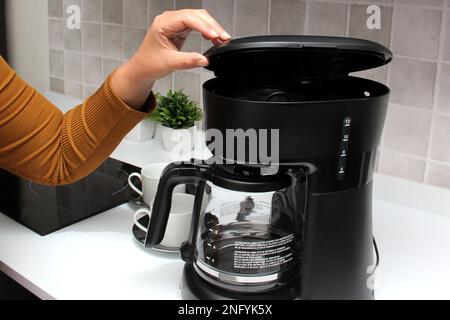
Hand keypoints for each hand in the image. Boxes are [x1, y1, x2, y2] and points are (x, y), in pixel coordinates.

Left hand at [112, 9, 230, 108]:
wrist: (143, 68)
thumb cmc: (150, 63)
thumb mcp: (169, 63)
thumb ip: (187, 61)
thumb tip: (204, 60)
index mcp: (163, 23)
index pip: (187, 19)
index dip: (203, 26)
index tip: (214, 36)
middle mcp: (169, 20)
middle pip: (196, 15)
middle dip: (211, 26)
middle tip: (224, 37)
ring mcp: (175, 23)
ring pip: (198, 18)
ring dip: (211, 27)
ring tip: (222, 38)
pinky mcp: (180, 29)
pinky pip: (197, 25)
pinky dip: (207, 30)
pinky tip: (213, 38)